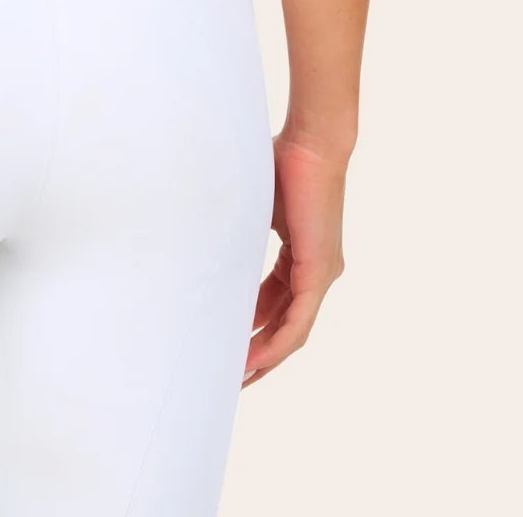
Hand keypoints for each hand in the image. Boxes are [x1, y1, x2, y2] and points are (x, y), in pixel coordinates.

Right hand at [242, 131, 347, 385]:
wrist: (311, 144)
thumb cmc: (281, 162)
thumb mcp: (255, 208)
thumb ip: (239, 231)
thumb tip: (202, 239)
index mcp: (301, 254)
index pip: (276, 301)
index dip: (251, 323)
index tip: (225, 338)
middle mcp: (316, 271)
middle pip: (285, 324)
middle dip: (258, 352)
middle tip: (230, 375)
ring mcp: (321, 275)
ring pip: (292, 331)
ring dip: (265, 357)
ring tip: (237, 378)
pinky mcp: (320, 273)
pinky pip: (298, 323)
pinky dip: (276, 344)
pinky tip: (254, 359)